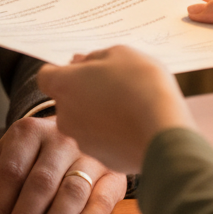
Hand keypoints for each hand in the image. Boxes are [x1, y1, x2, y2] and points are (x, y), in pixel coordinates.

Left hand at [38, 47, 192, 174]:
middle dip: (83, 91)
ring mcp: (83, 140)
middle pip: (66, 99)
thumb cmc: (142, 86)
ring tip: (128, 104)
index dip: (63, 70)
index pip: (46, 76)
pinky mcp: (102, 159)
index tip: (82, 69)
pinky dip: (112, 133)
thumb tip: (80, 63)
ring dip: (98, 112)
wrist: (165, 133)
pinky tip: (134, 124)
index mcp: (64, 85)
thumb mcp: (120, 54)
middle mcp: (66, 115)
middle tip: (111, 84)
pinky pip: (102, 140)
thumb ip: (94, 57)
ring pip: (84, 121)